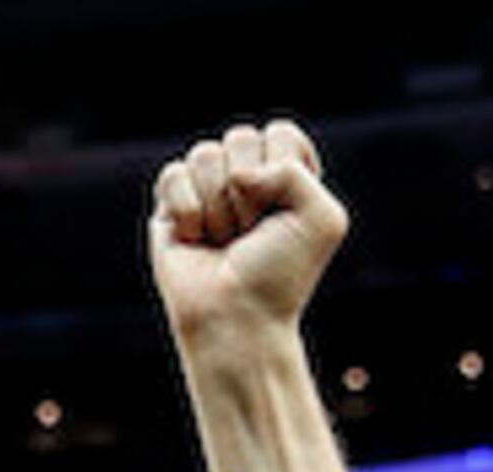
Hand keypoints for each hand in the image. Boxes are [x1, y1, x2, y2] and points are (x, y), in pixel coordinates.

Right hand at [146, 120, 348, 350]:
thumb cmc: (280, 275)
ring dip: (218, 207)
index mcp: (287, 172)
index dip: (283, 171)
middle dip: (249, 194)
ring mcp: (207, 187)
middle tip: (251, 235)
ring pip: (204, 154)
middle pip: (240, 137)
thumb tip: (234, 173)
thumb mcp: (321, 219)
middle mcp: (246, 175)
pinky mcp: (171, 204)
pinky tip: (195, 240)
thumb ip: (295, 170)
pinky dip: (188, 212)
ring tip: (224, 242)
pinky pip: (173, 174)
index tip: (285, 217)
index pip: (280, 133)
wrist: (236, 318)